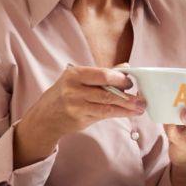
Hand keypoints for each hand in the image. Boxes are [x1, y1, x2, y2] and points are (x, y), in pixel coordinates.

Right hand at [14, 65, 144, 166]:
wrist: (44, 118)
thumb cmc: (65, 94)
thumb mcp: (78, 79)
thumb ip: (101, 74)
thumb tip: (126, 67)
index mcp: (74, 74)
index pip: (102, 74)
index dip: (120, 78)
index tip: (131, 82)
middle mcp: (73, 89)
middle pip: (107, 91)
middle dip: (127, 95)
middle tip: (141, 98)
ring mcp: (76, 105)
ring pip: (107, 105)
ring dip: (127, 107)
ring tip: (140, 107)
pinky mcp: (79, 118)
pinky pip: (104, 115)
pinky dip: (119, 114)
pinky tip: (129, 113)